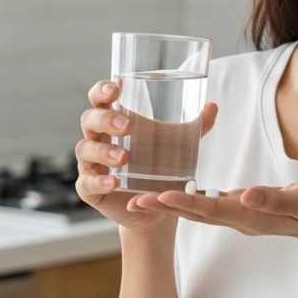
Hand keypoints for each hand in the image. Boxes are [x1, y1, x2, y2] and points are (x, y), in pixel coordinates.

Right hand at [75, 79, 217, 233]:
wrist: (155, 209)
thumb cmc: (158, 168)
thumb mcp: (177, 146)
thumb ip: (194, 128)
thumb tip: (212, 107)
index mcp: (113, 122)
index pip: (99, 100)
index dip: (102, 91)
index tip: (116, 89)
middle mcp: (98, 139)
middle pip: (89, 120)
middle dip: (105, 119)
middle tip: (127, 126)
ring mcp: (90, 164)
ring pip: (85, 149)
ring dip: (102, 151)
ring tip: (123, 157)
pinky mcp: (89, 189)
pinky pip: (86, 183)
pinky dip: (99, 181)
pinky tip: (113, 183)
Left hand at [131, 177, 297, 253]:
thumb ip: (276, 197)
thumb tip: (248, 195)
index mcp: (252, 216)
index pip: (212, 209)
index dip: (185, 203)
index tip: (160, 197)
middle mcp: (240, 219)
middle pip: (196, 213)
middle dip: (164, 208)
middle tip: (133, 203)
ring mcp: (240, 216)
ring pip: (199, 211)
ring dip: (170, 206)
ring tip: (141, 200)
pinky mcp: (242, 208)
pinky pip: (209, 205)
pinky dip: (188, 199)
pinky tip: (172, 193)